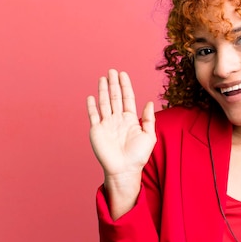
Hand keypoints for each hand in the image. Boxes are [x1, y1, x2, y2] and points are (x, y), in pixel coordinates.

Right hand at [87, 70, 155, 217]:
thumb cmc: (138, 157)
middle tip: (112, 71)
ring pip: (104, 103)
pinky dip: (91, 106)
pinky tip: (91, 96)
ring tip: (103, 78)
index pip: (127, 98)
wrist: (124, 170)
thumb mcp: (149, 136)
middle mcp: (117, 119)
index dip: (125, 86)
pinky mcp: (96, 130)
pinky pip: (93, 115)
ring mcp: (106, 124)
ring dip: (103, 90)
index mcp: (130, 119)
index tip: (123, 74)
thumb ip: (148, 119)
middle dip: (114, 84)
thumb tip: (149, 102)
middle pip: (115, 97)